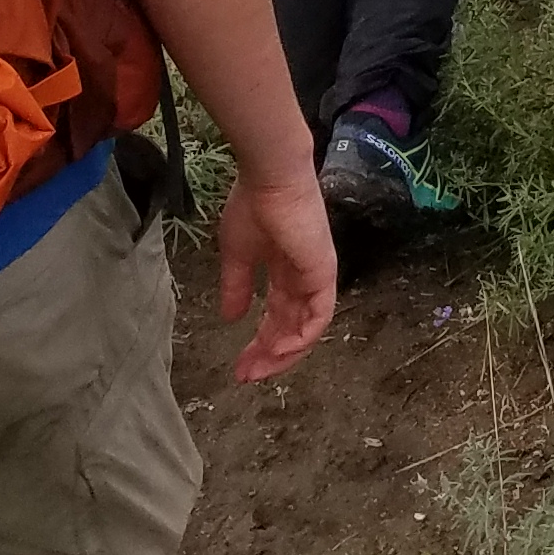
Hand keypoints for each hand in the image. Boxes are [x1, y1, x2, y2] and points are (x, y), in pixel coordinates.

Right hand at [217, 167, 338, 382]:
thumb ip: (237, 287)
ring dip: (284, 353)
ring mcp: (316, 275)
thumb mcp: (237, 255)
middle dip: (269, 355)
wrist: (270, 178)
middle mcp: (305, 277)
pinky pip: (319, 314)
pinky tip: (279, 350)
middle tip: (246, 376)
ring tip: (258, 370)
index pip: (277, 316)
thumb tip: (231, 318)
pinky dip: (302, 336)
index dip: (259, 344)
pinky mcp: (323, 271)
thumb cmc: (253, 207)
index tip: (239, 366)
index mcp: (285, 271)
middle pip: (291, 327)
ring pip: (307, 326)